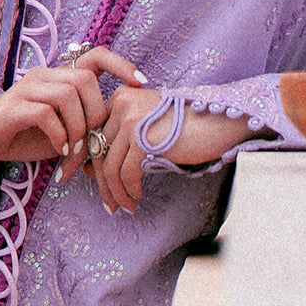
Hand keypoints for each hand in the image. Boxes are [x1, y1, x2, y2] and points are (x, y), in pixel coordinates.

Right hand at [0, 47, 143, 164]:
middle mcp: (44, 75)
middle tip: (93, 142)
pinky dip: (59, 134)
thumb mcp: (61, 133)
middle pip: (85, 79)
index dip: (121, 65)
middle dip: (96, 113)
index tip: (141, 82)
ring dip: (78, 128)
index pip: (95, 55)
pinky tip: (59, 150)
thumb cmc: (22, 136)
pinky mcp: (14, 106)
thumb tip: (113, 141)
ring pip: (68, 94)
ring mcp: (27, 88)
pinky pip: (46, 112)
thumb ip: (84, 129)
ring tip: (74, 152)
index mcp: (58, 77)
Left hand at [85, 87, 271, 212]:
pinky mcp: (143, 138)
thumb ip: (119, 143)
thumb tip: (88, 170)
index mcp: (120, 97)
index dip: (91, 164)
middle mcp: (121, 104)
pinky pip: (126, 173)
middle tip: (110, 205)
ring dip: (116, 193)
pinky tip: (138, 197)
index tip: (95, 185)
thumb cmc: (184, 127)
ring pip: (110, 167)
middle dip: (102, 184)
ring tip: (125, 207)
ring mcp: (131, 120)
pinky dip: (129, 190)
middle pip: (99, 152)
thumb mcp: (146, 130)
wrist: (217, 120)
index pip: (94, 135)